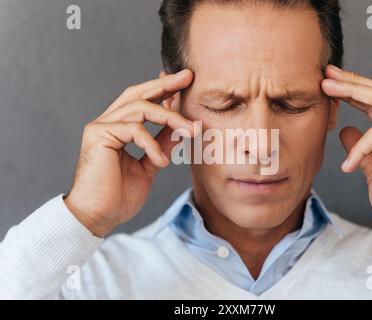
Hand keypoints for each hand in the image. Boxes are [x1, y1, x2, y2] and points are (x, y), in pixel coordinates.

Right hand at [64, 69, 195, 236]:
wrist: (98, 217)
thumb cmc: (119, 195)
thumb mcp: (150, 165)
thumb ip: (161, 145)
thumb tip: (180, 130)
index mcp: (119, 128)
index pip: (143, 101)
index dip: (163, 90)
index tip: (185, 83)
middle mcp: (108, 122)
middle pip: (138, 94)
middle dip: (165, 84)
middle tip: (188, 77)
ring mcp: (101, 126)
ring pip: (140, 108)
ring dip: (170, 118)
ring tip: (191, 132)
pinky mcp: (98, 135)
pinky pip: (134, 129)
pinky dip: (152, 144)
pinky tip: (162, 162)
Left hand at [322, 65, 371, 237]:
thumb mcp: (370, 168)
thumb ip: (360, 148)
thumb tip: (344, 129)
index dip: (353, 88)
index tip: (329, 81)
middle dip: (351, 80)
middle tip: (326, 73)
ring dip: (352, 92)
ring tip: (327, 89)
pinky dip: (357, 148)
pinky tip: (347, 166)